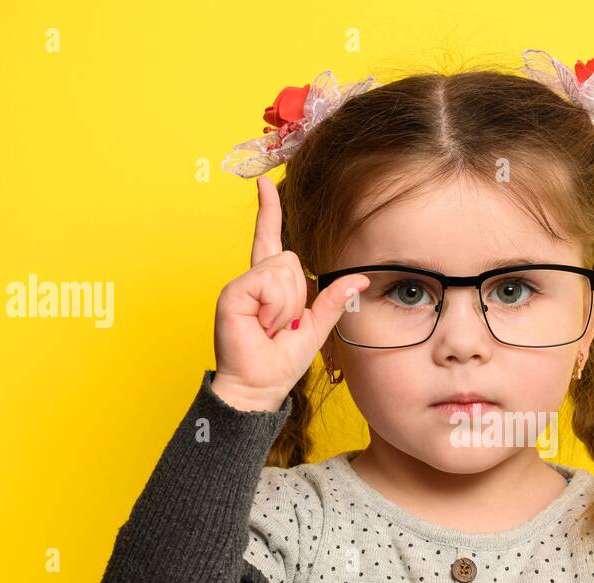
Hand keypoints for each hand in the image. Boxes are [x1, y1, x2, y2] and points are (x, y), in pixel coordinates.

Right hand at [211, 176, 369, 410]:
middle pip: (289, 259)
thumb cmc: (280, 361)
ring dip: (286, 305)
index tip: (266, 185)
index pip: (270, 239)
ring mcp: (240, 285)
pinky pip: (269, 284)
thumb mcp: (316, 328)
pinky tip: (262, 324)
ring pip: (283, 270)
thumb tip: (360, 278)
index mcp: (269, 285)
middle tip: (280, 325)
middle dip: (296, 296)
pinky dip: (274, 308)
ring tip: (271, 327)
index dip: (270, 212)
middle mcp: (252, 280)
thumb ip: (334, 301)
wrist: (258, 386)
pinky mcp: (233, 293)